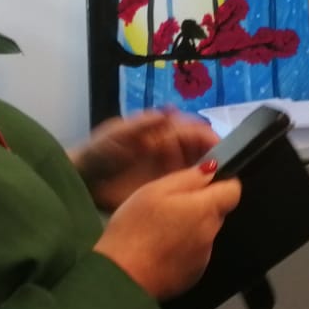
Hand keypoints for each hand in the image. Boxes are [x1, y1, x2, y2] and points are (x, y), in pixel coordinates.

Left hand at [70, 110, 219, 211]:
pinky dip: (197, 191)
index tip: (223, 151)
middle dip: (216, 158)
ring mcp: (168, 171)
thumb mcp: (118, 133)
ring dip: (210, 176)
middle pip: (202, 150)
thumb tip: (172, 110)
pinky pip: (186, 188)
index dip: (210, 138)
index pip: (194, 131)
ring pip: (198, 170)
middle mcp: (171, 150)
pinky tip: (204, 198)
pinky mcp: (163, 190)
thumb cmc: (99, 151)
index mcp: (163, 132)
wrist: (81, 181)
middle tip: (227, 172)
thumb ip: (144, 123)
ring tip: (221, 186)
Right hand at [93, 162, 241, 299]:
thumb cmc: (134, 230)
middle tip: (168, 206)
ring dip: (191, 228)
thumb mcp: (155, 191)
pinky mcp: (192, 276)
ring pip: (204, 233)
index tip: (202, 181)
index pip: (233, 190)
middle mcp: (211, 234)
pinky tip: (159, 250)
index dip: (220, 182)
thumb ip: (189, 178)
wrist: (120, 279)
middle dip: (200, 205)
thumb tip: (212, 169)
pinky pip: (194, 254)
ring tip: (159, 230)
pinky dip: (183, 249)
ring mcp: (203, 259)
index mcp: (205, 210)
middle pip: (216, 212)